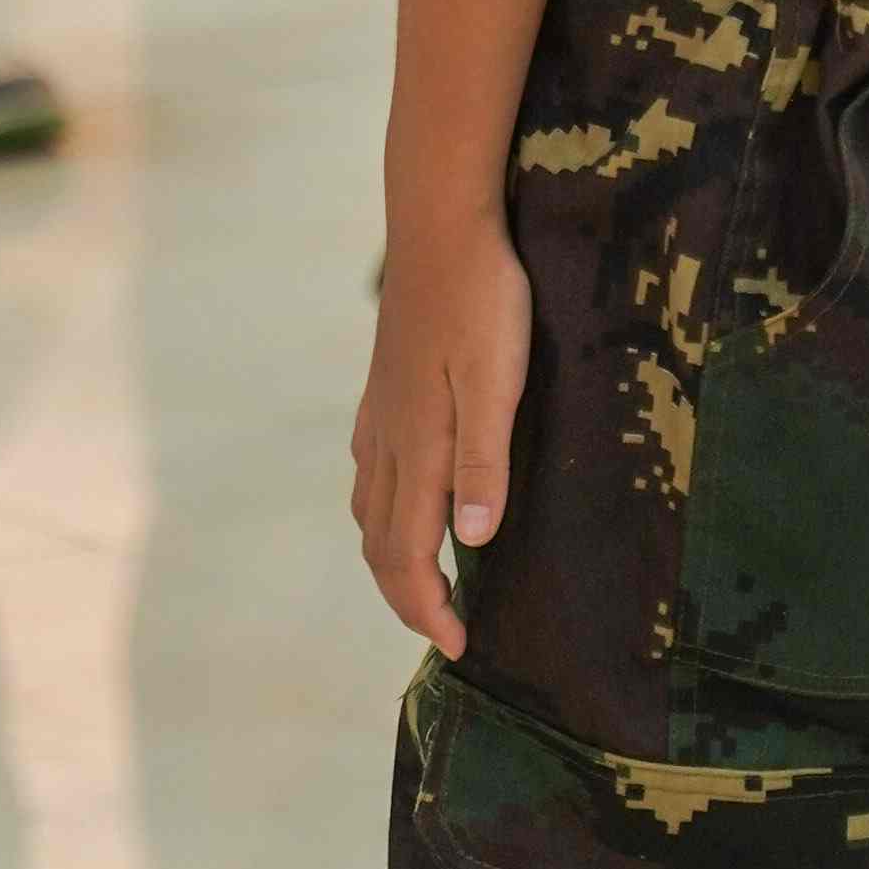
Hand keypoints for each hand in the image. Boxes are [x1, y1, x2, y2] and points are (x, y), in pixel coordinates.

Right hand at [352, 220, 532, 659]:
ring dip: (392, 556)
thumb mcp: (498, 380)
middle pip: (380, 543)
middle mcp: (388, 439)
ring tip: (426, 580)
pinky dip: (384, 510)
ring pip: (370, 508)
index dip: (428, 608)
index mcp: (417, 446)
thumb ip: (485, 459)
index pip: (409, 554)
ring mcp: (380, 412)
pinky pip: (372, 470)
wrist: (439, 222)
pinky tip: (405, 498)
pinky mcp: (384, 386)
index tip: (457, 646)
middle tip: (444, 628)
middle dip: (406, 596)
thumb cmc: (482, 298)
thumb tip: (473, 540)